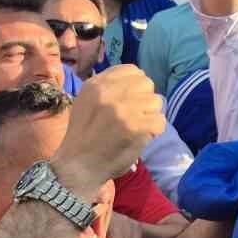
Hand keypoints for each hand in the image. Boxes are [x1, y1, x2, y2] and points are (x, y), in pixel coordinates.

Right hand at [52, 65, 165, 198]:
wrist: (77, 166)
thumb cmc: (84, 136)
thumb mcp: (87, 102)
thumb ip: (108, 87)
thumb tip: (137, 78)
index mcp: (96, 84)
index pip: (132, 70)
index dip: (136, 85)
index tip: (132, 99)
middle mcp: (109, 92)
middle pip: (147, 84)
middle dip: (145, 99)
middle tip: (135, 116)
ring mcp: (124, 109)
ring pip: (156, 102)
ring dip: (150, 116)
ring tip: (136, 128)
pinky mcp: (136, 127)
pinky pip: (160, 121)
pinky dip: (154, 132)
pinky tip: (140, 138)